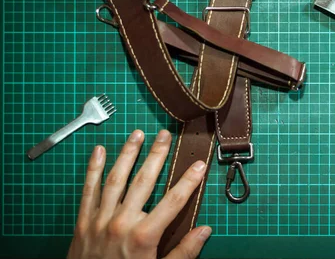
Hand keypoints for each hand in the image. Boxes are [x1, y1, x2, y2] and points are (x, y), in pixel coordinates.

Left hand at [67, 130, 211, 258]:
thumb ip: (184, 252)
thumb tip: (205, 231)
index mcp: (144, 236)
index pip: (174, 201)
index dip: (189, 181)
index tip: (199, 165)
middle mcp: (122, 223)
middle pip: (143, 181)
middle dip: (157, 155)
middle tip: (165, 135)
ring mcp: (100, 220)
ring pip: (116, 179)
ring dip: (127, 154)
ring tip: (137, 134)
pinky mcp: (83, 222)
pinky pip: (88, 190)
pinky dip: (93, 169)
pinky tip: (99, 151)